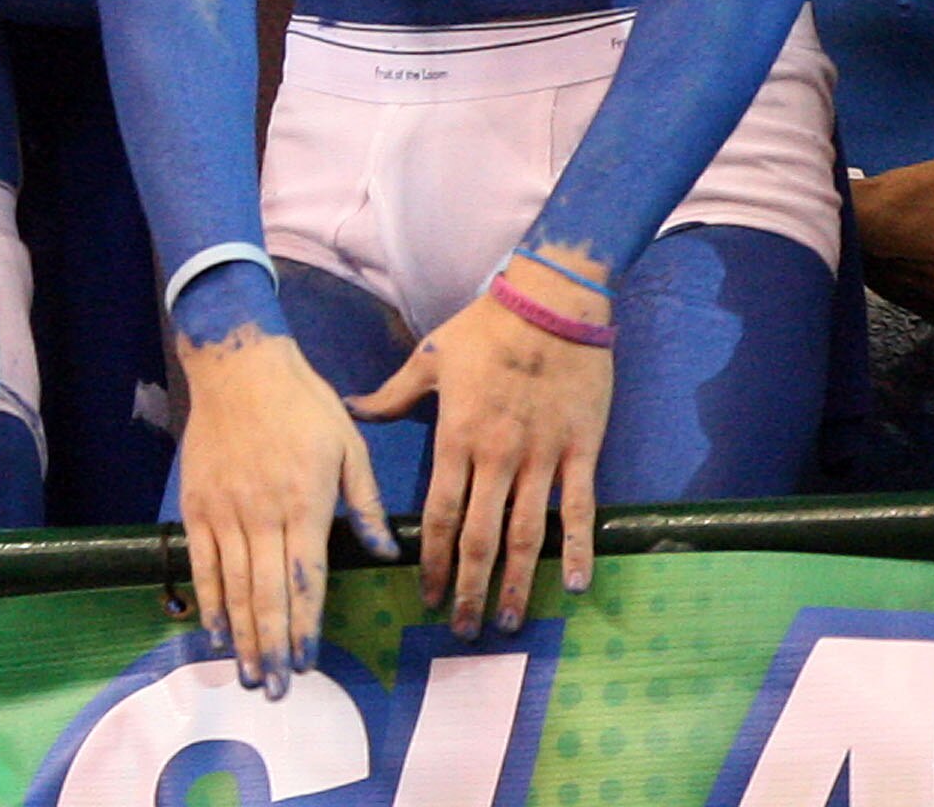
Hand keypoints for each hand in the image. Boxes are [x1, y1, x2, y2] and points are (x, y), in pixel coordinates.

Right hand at [176, 323, 393, 690]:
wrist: (237, 364)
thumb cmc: (302, 403)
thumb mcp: (349, 445)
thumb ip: (364, 502)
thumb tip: (384, 553)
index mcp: (304, 503)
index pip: (305, 579)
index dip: (305, 626)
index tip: (306, 664)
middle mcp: (261, 515)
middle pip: (266, 595)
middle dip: (271, 647)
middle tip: (274, 690)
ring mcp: (224, 512)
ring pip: (233, 586)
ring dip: (240, 635)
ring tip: (246, 675)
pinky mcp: (197, 504)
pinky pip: (203, 562)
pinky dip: (207, 599)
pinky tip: (213, 629)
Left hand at [347, 253, 612, 637]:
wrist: (552, 303)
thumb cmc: (484, 329)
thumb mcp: (428, 359)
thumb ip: (392, 395)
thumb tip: (350, 407)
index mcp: (457, 437)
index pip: (441, 514)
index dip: (435, 560)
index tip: (428, 596)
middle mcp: (498, 456)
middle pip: (482, 537)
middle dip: (471, 588)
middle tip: (464, 630)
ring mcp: (543, 457)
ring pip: (528, 534)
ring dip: (519, 582)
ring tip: (510, 621)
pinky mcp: (582, 451)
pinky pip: (579, 509)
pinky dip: (577, 548)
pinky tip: (576, 584)